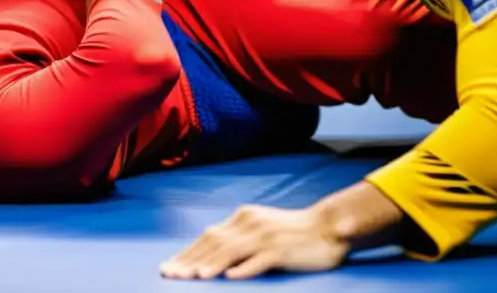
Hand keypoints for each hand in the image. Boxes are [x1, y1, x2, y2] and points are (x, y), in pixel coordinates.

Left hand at [160, 204, 350, 280]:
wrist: (328, 227)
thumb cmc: (292, 233)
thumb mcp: (260, 230)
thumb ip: (238, 239)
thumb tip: (212, 255)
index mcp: (242, 218)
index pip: (208, 237)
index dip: (187, 253)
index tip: (168, 267)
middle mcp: (250, 224)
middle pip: (213, 242)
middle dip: (189, 260)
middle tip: (169, 275)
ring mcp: (266, 236)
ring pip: (231, 251)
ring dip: (210, 265)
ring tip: (193, 278)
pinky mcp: (282, 250)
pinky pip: (260, 260)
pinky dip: (244, 268)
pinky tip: (229, 277)